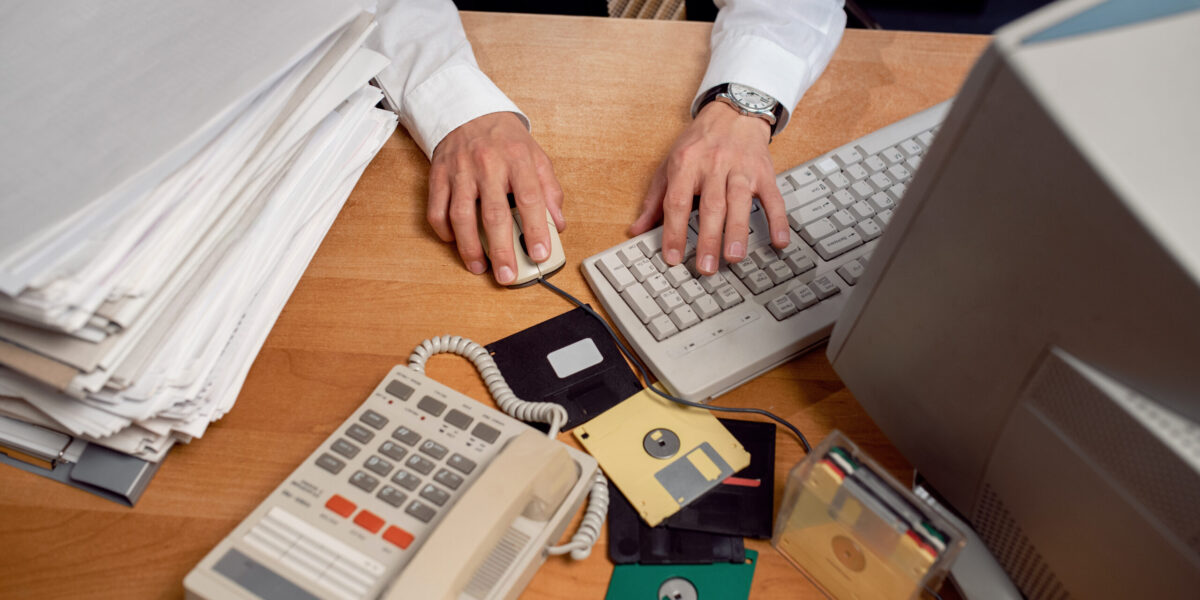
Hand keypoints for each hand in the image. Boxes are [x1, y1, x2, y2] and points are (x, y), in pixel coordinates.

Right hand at [427, 112, 564, 284]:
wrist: (468, 110)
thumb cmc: (505, 139)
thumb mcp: (536, 156)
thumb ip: (550, 190)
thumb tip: (557, 224)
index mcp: (517, 159)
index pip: (530, 199)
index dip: (536, 230)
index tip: (539, 253)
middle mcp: (487, 165)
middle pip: (494, 214)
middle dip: (502, 249)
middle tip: (507, 275)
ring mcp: (460, 171)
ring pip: (461, 216)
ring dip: (469, 247)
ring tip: (479, 267)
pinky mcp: (438, 175)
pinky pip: (437, 209)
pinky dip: (444, 231)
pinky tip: (455, 242)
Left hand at [629, 101, 789, 275]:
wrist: (734, 111)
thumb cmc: (699, 142)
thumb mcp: (670, 164)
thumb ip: (654, 199)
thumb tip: (637, 229)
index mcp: (686, 164)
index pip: (677, 202)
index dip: (674, 231)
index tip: (673, 257)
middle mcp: (714, 165)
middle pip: (711, 205)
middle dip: (708, 238)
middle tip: (706, 267)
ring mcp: (741, 168)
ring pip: (739, 201)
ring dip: (738, 231)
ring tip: (735, 257)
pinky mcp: (764, 172)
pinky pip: (773, 197)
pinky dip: (777, 219)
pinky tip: (779, 240)